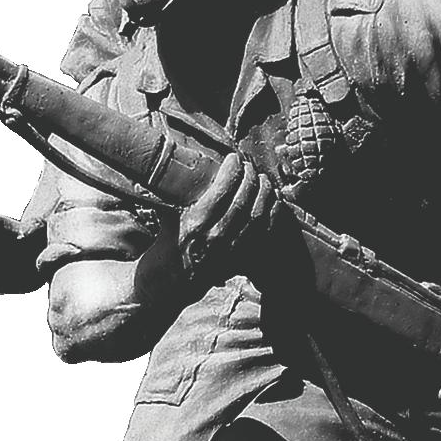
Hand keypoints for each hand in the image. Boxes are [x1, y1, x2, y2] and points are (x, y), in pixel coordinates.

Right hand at [175, 145, 286, 281]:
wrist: (170, 282)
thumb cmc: (167, 244)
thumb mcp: (169, 216)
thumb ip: (180, 195)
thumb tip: (188, 166)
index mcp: (196, 224)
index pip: (223, 190)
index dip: (233, 170)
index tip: (234, 158)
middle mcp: (216, 238)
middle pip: (243, 201)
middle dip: (250, 178)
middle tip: (250, 166)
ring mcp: (230, 251)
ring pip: (257, 218)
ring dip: (265, 195)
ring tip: (264, 180)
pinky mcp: (240, 260)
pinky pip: (264, 236)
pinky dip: (272, 217)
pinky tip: (273, 203)